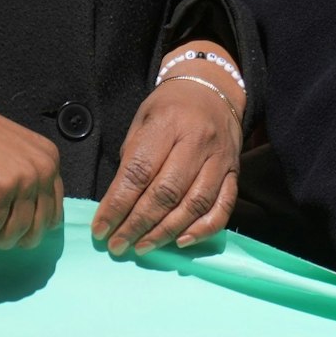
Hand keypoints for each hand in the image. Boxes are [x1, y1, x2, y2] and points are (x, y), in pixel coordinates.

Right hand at [0, 66, 64, 248]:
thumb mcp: (10, 155)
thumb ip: (27, 183)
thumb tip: (31, 225)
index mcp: (49, 160)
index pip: (52, 216)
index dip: (22, 224)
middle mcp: (43, 170)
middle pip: (32, 233)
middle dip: (1, 230)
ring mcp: (21, 182)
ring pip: (7, 238)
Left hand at [92, 54, 243, 256]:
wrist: (213, 89)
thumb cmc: (169, 107)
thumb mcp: (142, 120)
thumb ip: (132, 159)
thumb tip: (117, 205)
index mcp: (168, 124)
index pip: (138, 172)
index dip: (117, 205)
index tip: (101, 229)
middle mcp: (197, 142)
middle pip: (166, 193)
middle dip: (137, 224)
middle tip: (118, 245)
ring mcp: (220, 159)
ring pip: (194, 204)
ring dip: (165, 232)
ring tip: (142, 247)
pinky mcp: (235, 172)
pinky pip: (223, 207)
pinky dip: (203, 229)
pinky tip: (181, 242)